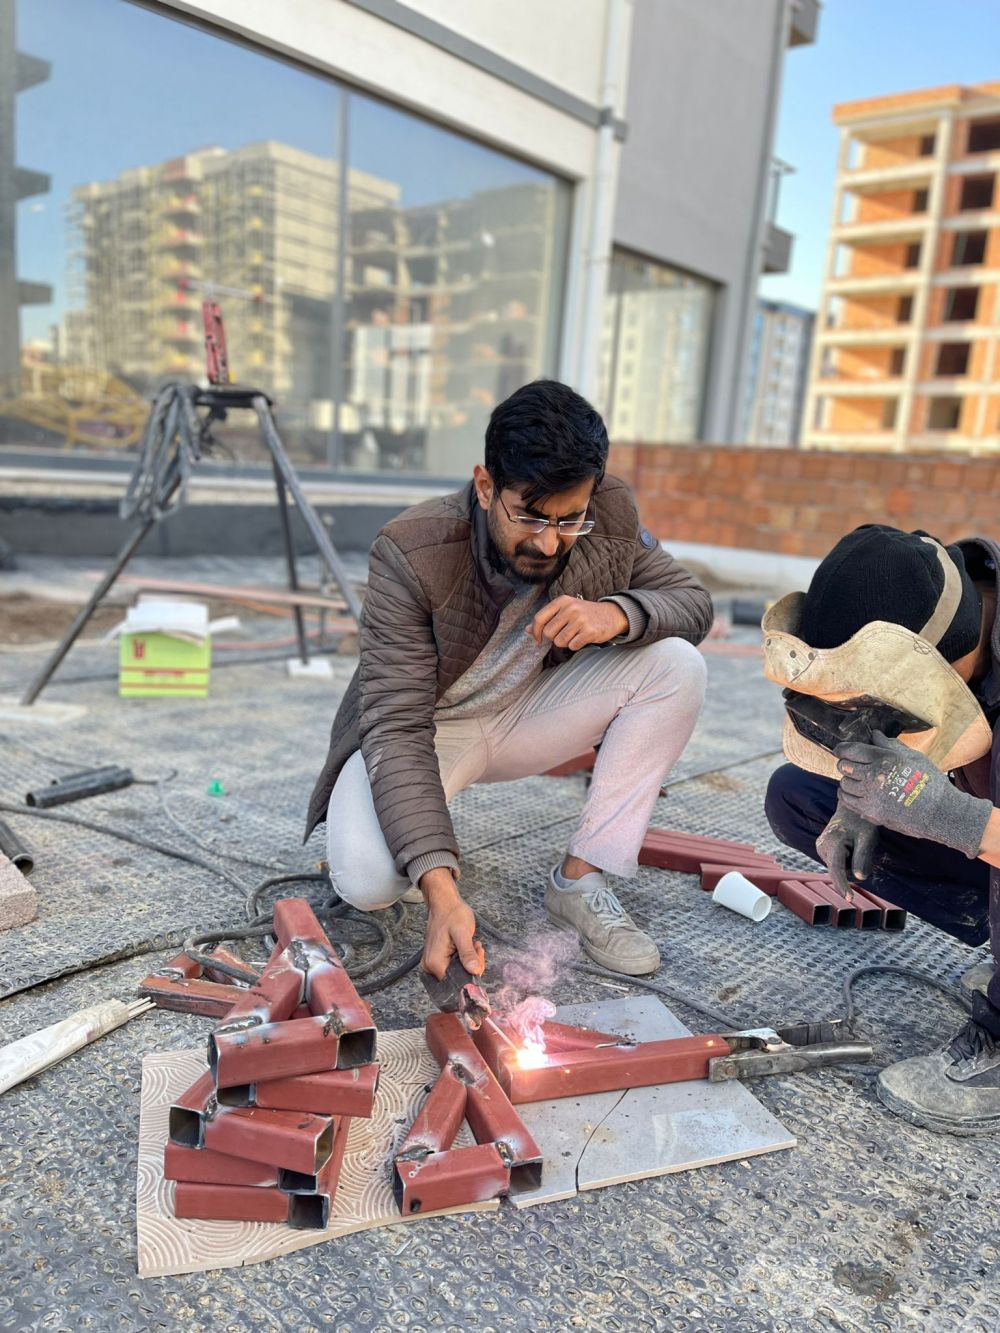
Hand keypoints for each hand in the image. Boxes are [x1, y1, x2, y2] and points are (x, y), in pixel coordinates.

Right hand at [420, 872, 483, 980]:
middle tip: (476, 947)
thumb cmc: (452, 914)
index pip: (458, 981)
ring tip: (472, 944)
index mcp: (435, 963)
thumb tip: (475, 972)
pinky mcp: (436, 959)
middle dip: (471, 965)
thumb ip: (468, 953)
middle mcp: (430, 967)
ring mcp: (432, 964)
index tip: (478, 954)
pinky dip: (463, 958)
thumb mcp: (463, 933)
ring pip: (457, 973)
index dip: (472, 972)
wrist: (444, 903)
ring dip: (468, 961)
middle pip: (457, 978)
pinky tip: (467, 946)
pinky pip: (453, 966)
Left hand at [527, 596, 627, 649]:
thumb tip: (527, 630)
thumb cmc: (584, 614)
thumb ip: (547, 618)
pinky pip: (572, 646)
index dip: (535, 632)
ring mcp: (580, 619)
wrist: (611, 614)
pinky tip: (582, 638)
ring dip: (565, 642)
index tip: (538, 639)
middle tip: (564, 634)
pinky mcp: (589, 631)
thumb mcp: (565, 610)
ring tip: (574, 635)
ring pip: (559, 641)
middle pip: (548, 633)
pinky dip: (576, 645)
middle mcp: (570, 608)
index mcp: (562, 601)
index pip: (539, 618)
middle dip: (554, 638)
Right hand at [815, 799, 877, 899]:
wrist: (851, 809)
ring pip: (839, 869)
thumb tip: (859, 879)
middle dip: (853, 868)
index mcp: (832, 842)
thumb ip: (862, 858)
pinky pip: (838, 865)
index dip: (843, 885)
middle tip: (862, 848)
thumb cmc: (862, 822)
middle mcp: (822, 847)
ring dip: (851, 864)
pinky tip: (850, 847)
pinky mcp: (823, 850)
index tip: (850, 899)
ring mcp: (821, 849)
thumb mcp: (867, 839)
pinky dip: (847, 861)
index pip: (837, 869)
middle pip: (840, 871)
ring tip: (856, 845)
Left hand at [836, 730, 991, 858]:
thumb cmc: (930, 782)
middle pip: (844, 766)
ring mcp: (871, 796)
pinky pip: (848, 801)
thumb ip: (890, 745)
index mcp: (885, 759)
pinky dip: (849, 795)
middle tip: (853, 765)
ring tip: (859, 780)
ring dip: (848, 780)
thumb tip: (875, 734)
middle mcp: (874, 777)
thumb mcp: (913, 757)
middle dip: (846, 763)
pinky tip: (858, 793)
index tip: (841, 750)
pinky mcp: (870, 813)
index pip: (851, 750)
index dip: (842, 749)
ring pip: (844, 784)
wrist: (939, 812)